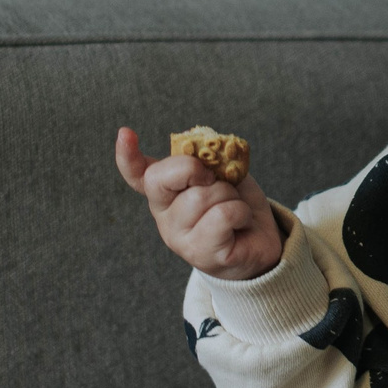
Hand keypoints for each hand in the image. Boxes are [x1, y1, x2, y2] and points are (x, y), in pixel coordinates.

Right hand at [114, 127, 284, 280]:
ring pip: (202, 196)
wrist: (262, 239)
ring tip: (233, 208)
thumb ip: (206, 161)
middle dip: (196, 168)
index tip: (125, 134)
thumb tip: (200, 153)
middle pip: (166, 178)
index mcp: (166, 191)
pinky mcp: (200, 253)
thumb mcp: (222, 174)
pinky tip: (240, 223)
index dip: (128, 156)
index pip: (137, 174)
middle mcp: (164, 215)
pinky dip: (241, 212)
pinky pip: (223, 215)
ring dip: (229, 195)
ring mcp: (179, 238)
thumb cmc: (237, 202)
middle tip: (215, 180)